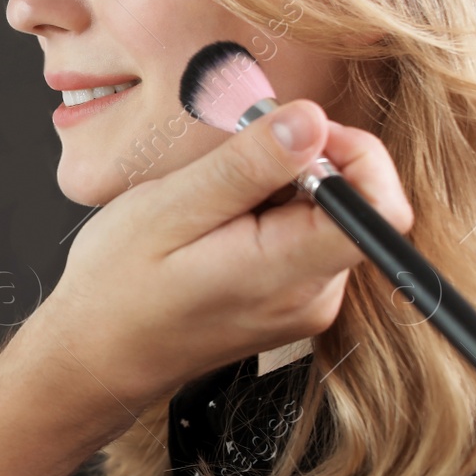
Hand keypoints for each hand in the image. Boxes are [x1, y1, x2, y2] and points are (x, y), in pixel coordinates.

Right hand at [27, 99, 412, 415]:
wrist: (96, 354)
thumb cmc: (117, 287)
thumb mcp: (170, 210)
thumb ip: (246, 166)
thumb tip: (310, 121)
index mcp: (288, 273)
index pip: (379, 207)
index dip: (350, 151)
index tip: (292, 132)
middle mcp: (312, 295)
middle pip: (354, 205)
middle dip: (301, 165)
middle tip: (228, 166)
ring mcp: (305, 304)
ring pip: (326, 217)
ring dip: (279, 190)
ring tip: (213, 203)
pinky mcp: (293, 303)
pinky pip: (304, 239)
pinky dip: (269, 216)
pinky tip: (217, 226)